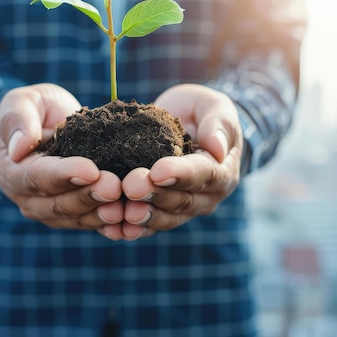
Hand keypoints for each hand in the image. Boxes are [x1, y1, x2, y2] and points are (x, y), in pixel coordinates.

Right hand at [0, 83, 122, 235]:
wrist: (56, 124)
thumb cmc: (38, 108)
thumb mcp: (25, 101)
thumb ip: (18, 119)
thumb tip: (19, 148)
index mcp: (13, 172)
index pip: (38, 177)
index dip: (65, 175)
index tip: (91, 170)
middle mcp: (30, 199)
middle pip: (59, 204)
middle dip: (88, 197)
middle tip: (115, 187)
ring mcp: (53, 212)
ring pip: (78, 218)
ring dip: (102, 214)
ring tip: (125, 207)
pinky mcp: (77, 216)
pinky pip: (94, 225)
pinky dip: (113, 227)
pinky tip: (131, 224)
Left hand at [120, 84, 242, 239]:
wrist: (186, 127)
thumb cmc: (201, 113)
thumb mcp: (213, 107)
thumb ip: (218, 124)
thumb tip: (217, 148)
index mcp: (223, 170)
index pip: (204, 174)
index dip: (181, 174)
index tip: (157, 171)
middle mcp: (207, 196)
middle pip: (182, 200)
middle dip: (156, 195)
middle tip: (131, 186)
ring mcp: (185, 209)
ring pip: (166, 218)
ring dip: (144, 216)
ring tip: (123, 212)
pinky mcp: (163, 214)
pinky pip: (149, 226)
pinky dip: (132, 229)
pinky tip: (114, 229)